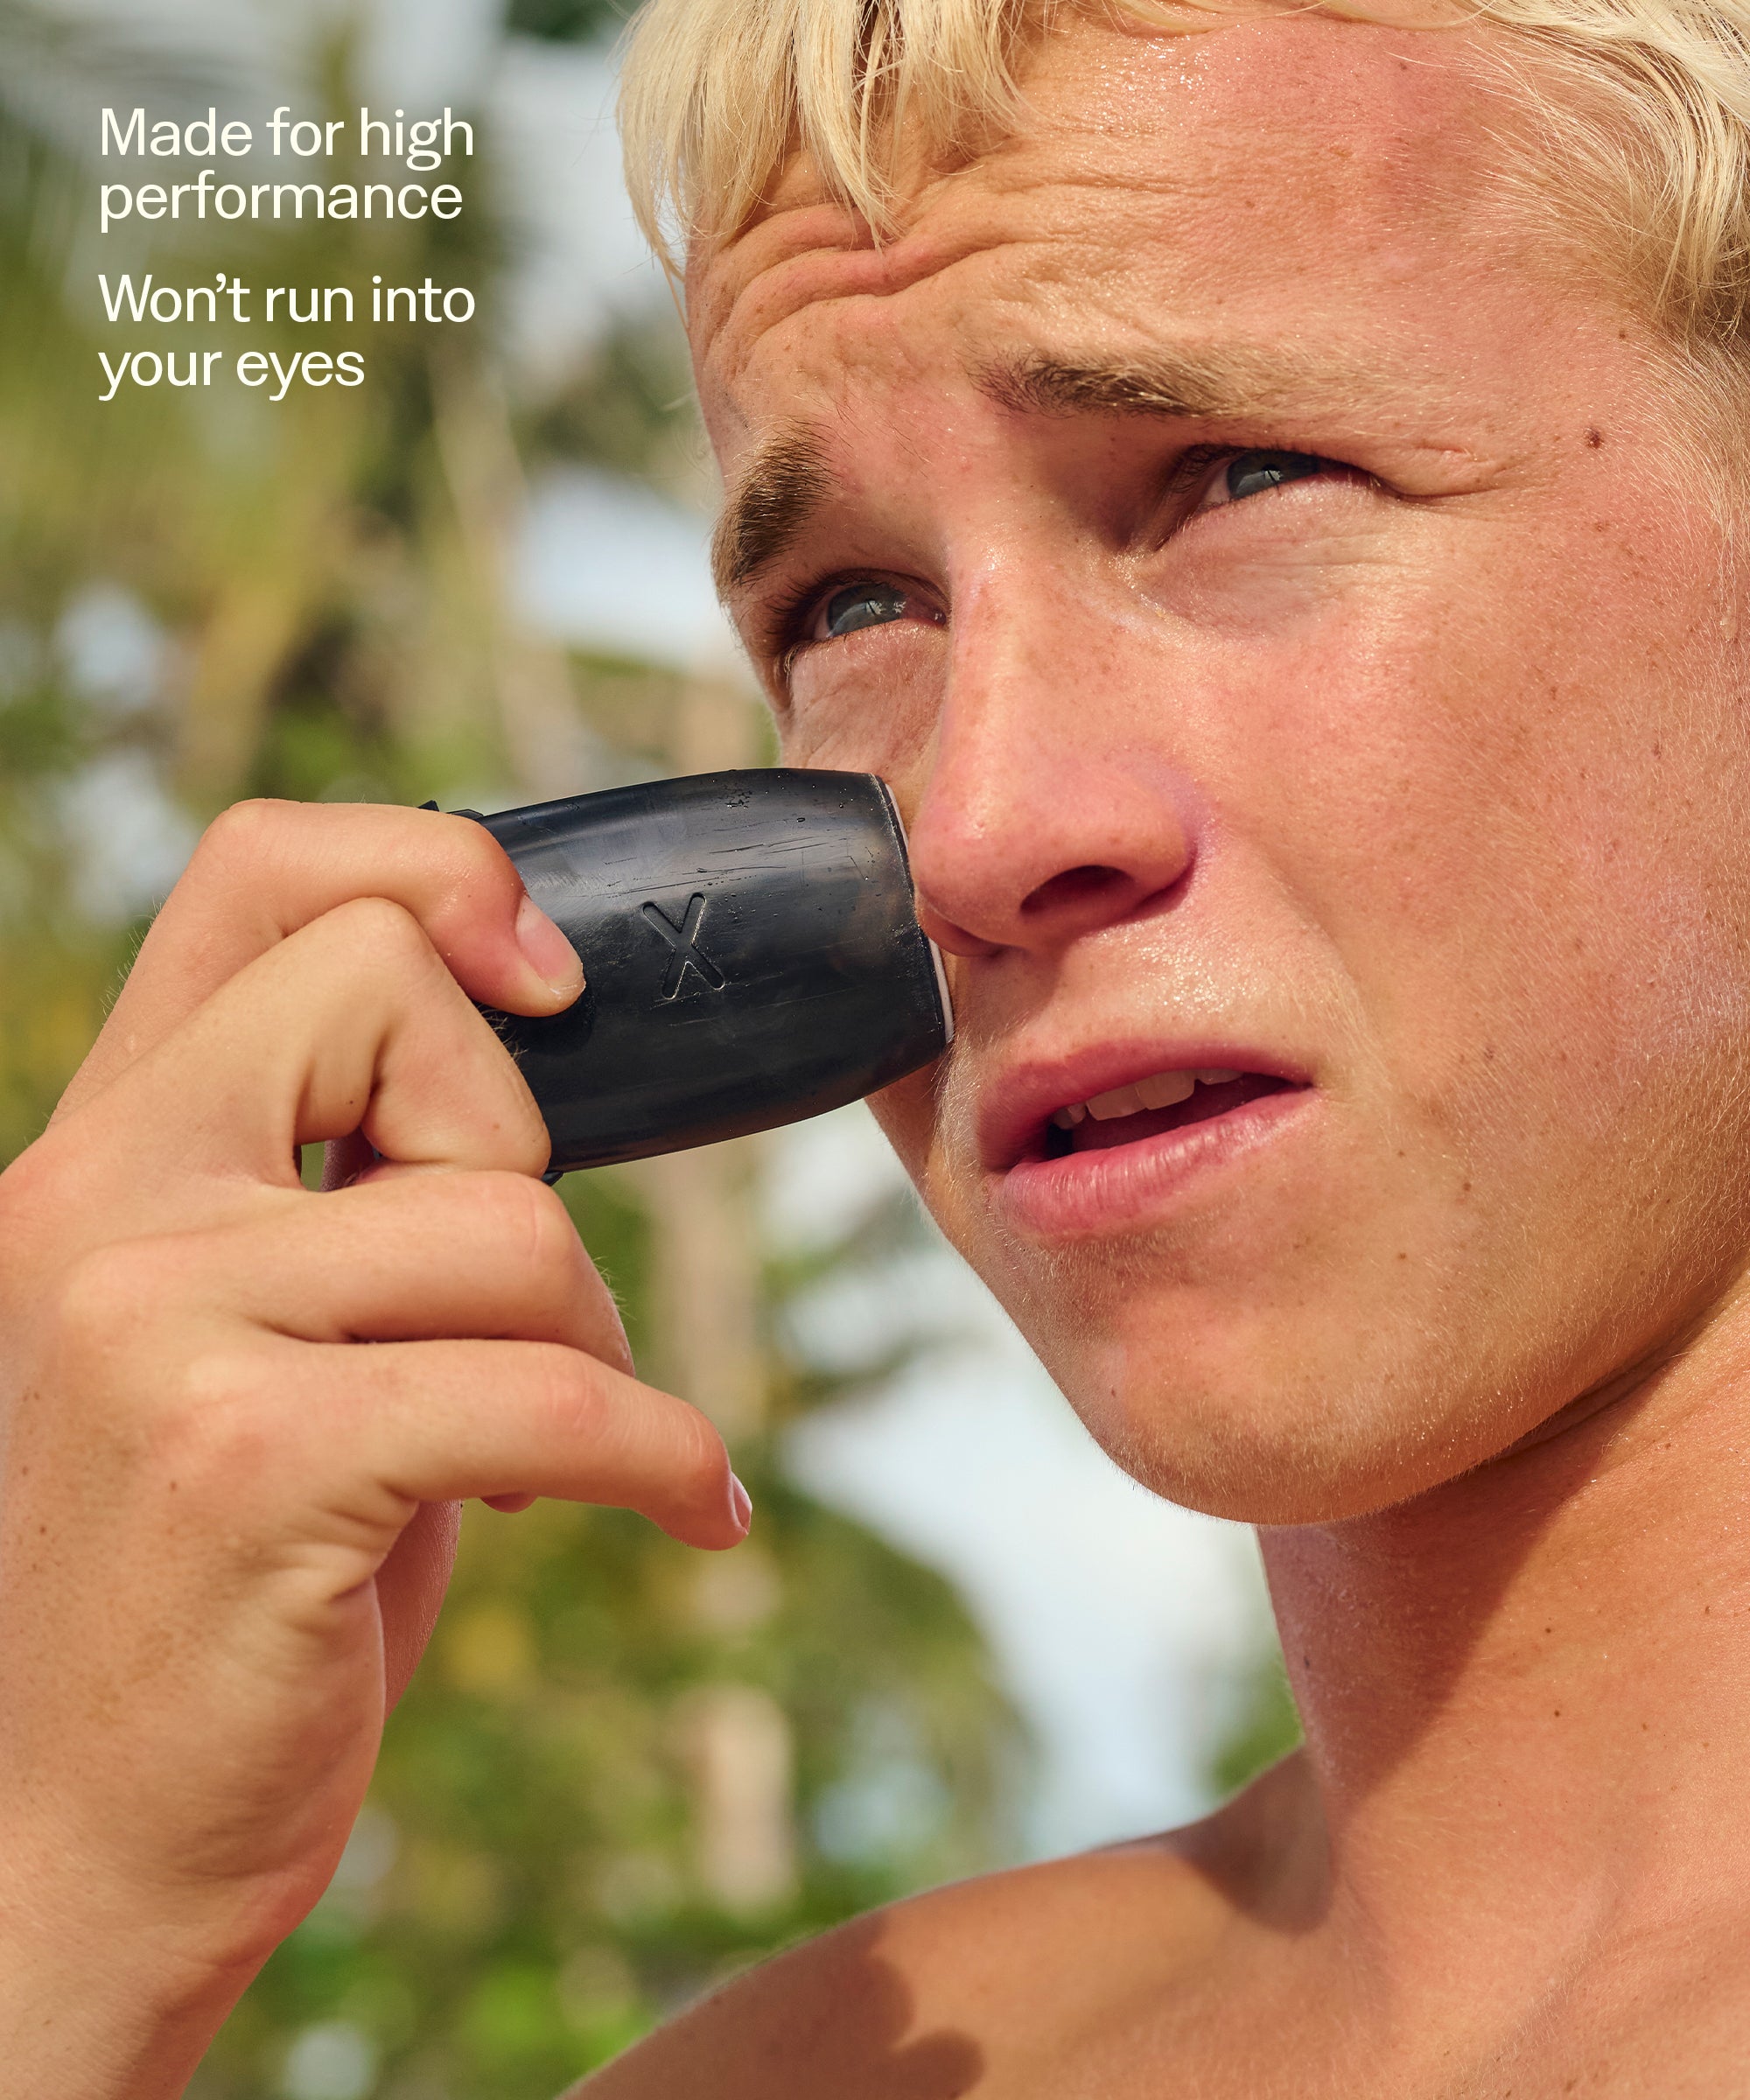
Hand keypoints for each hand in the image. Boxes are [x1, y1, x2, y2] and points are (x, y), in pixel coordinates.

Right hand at [0, 800, 747, 2096]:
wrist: (79, 1842)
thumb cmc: (224, 1575)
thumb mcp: (254, 1333)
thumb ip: (343, 1184)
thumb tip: (538, 1049)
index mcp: (107, 1146)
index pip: (262, 873)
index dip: (433, 874)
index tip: (545, 984)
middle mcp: (99, 1198)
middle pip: (390, 988)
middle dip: (512, 1136)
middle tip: (512, 1295)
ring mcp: (154, 1322)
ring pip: (505, 1218)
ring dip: (589, 1333)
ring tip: (545, 1439)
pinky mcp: (247, 1460)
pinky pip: (554, 1388)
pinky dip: (662, 1454)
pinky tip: (684, 1511)